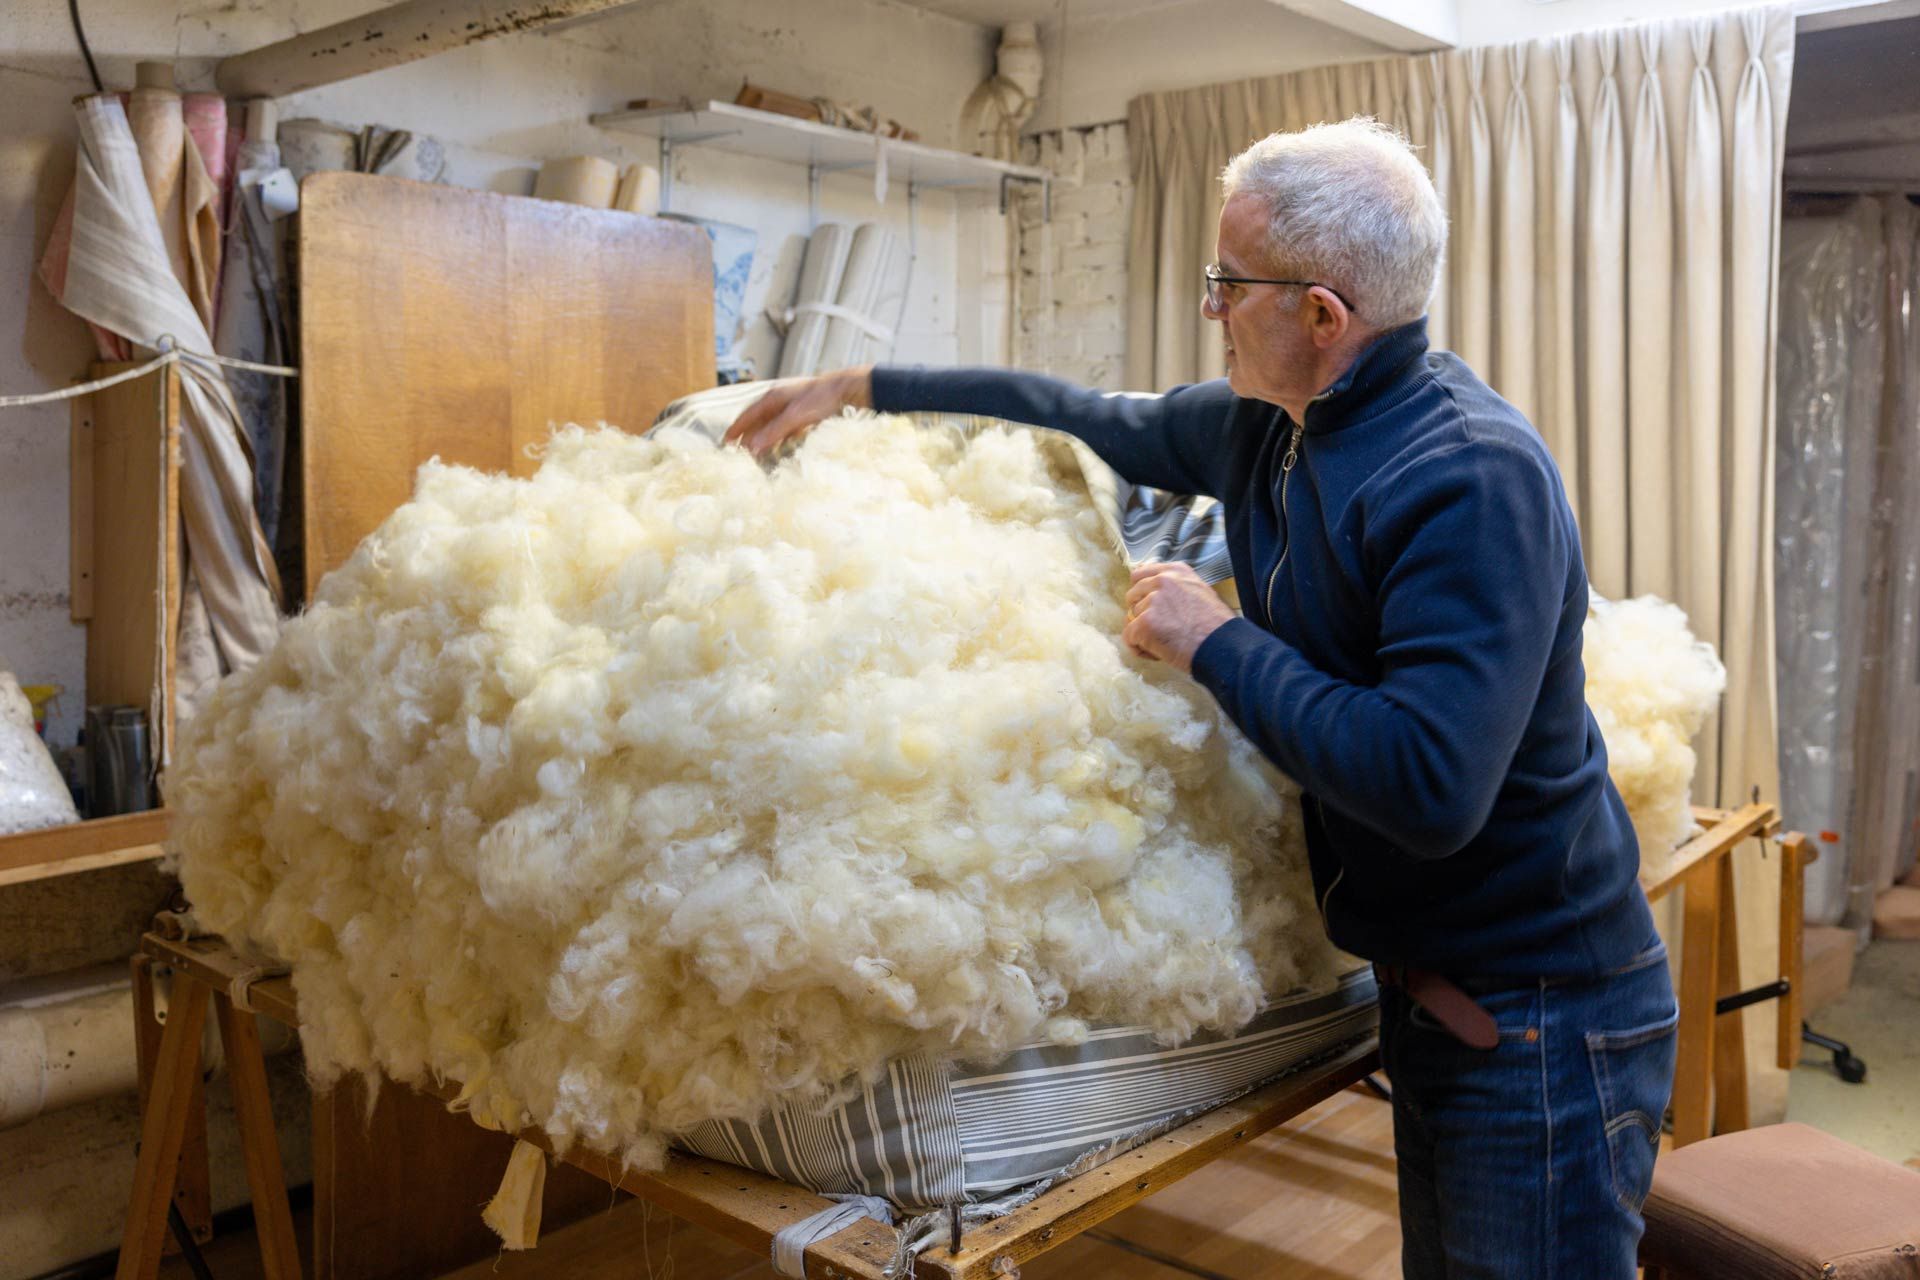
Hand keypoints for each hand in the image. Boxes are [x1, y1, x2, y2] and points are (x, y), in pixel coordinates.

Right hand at [721, 367, 874, 456]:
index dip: (737, 428)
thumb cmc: (821, 399)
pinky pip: (785, 427)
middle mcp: (779, 399)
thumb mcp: (795, 417)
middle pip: (758, 420)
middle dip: (748, 435)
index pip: (748, 414)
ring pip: (772, 424)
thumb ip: (774, 432)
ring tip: (757, 453)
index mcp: (773, 397)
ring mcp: (791, 405)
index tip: (726, 441)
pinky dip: (779, 437)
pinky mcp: (803, 412)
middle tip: (739, 452)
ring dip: (764, 438)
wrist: (846, 389)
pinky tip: (781, 446)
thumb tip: (752, 447)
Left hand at [1122, 561, 1235, 672]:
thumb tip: (1155, 594)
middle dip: (1141, 613)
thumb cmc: (1216, 626)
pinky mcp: (1145, 623)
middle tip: (1159, 629)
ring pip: (1132, 618)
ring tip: (1165, 643)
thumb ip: (1178, 588)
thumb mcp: (1200, 592)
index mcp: (1176, 571)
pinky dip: (1139, 648)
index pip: (1141, 574)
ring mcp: (1152, 601)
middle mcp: (1163, 581)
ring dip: (1143, 632)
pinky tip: (1157, 654)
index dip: (1142, 593)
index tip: (1149, 607)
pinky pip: (1129, 636)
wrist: (1222, 646)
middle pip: (1132, 595)